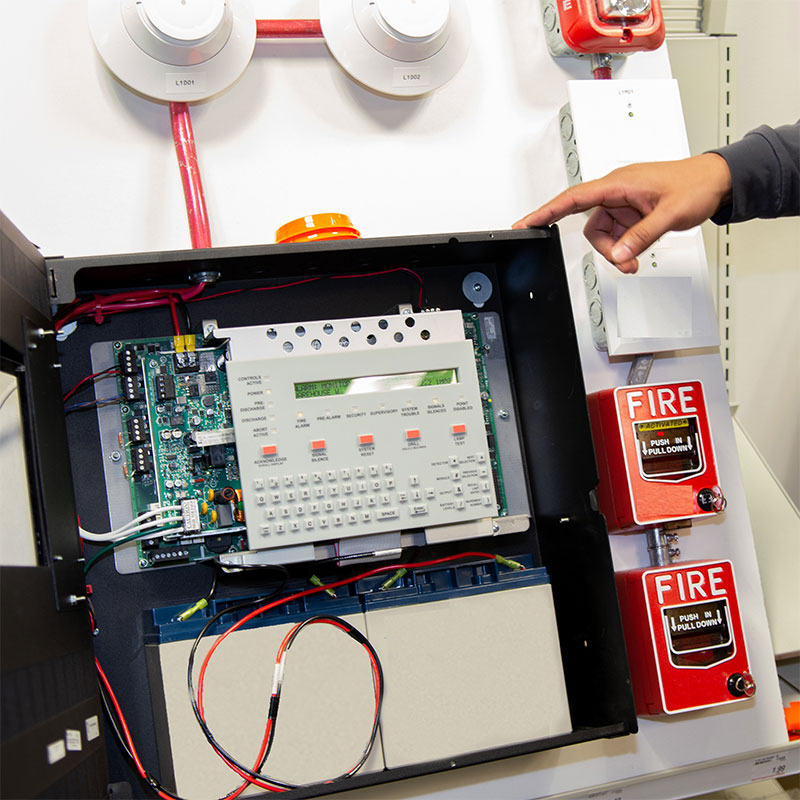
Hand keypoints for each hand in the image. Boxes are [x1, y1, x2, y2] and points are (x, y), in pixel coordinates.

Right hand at [512, 154, 731, 272]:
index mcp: (618, 184)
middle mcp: (616, 192)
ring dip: (617, 251)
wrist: (716, 180)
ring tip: (636, 258)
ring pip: (603, 235)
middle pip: (590, 227)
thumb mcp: (668, 215)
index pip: (572, 199)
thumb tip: (620, 254)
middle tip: (626, 261)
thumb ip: (641, 236)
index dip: (546, 211)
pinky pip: (618, 235)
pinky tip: (639, 249)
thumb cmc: (695, 184)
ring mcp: (622, 203)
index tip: (525, 223)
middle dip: (606, 249)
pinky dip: (625, 247)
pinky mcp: (630, 212)